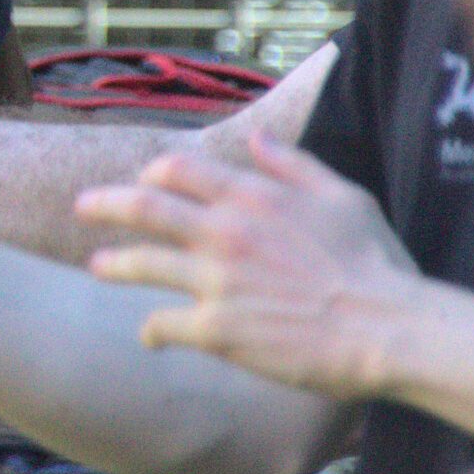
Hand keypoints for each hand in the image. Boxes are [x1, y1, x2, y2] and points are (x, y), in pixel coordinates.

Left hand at [76, 131, 423, 399]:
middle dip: (104, 204)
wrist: (391, 329)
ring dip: (113, 264)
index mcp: (252, 197)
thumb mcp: (344, 196)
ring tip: (97, 267)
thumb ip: (295, 165)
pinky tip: (148, 335)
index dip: (153, 174)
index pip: (178, 170)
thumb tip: (256, 138)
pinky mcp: (217, 329)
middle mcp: (225, 233)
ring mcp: (216, 281)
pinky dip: (150, 330)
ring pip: (141, 263)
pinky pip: (163, 324)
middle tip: (81, 206)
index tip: (142, 181)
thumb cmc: (377, 264)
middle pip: (143, 207)